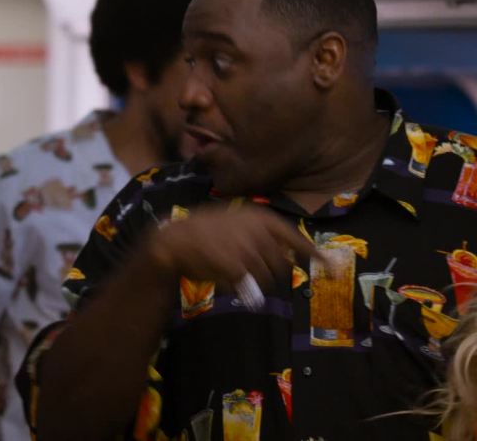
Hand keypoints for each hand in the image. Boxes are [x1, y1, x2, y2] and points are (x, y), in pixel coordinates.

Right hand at [145, 205, 319, 291]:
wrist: (174, 240)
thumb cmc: (203, 232)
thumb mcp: (234, 222)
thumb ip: (260, 235)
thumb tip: (286, 253)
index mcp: (260, 218)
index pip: (294, 236)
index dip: (314, 253)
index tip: (332, 266)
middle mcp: (259, 232)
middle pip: (281, 265)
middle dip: (271, 273)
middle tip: (249, 271)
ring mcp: (248, 249)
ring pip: (267, 279)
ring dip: (254, 282)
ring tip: (233, 272)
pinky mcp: (237, 267)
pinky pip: (247, 286)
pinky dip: (237, 287)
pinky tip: (222, 277)